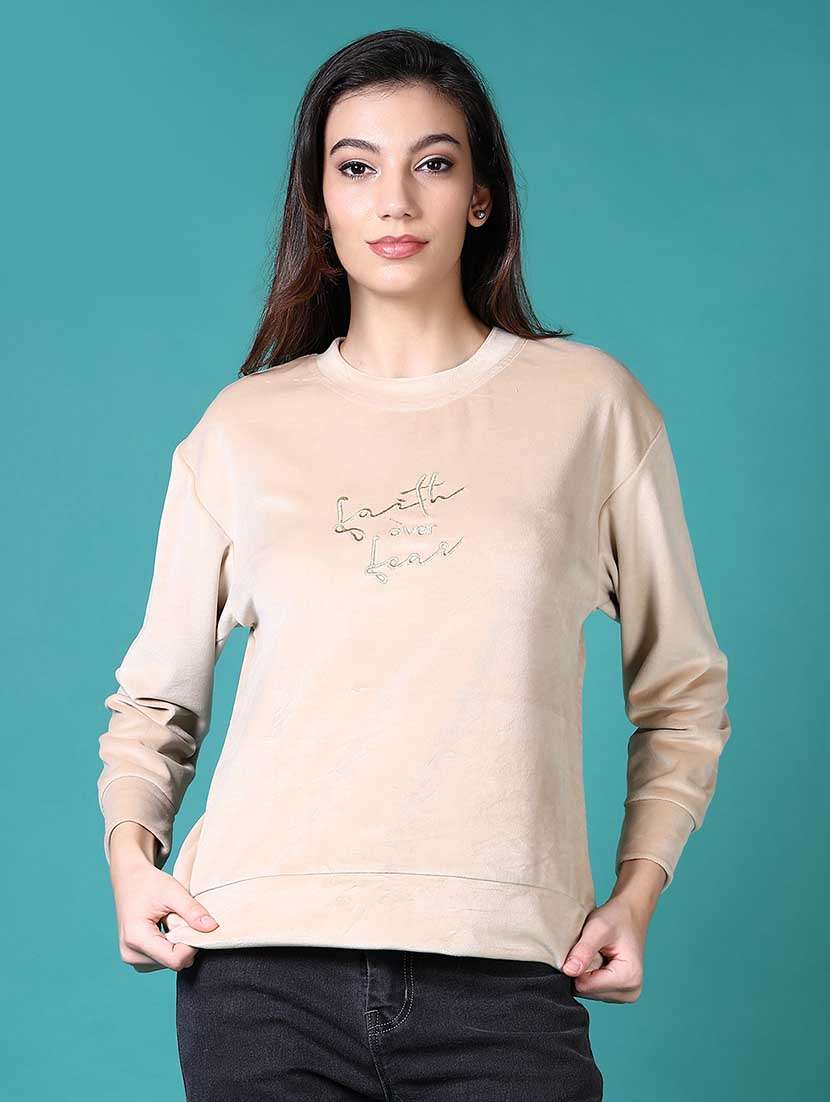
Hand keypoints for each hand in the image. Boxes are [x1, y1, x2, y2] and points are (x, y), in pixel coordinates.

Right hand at [108, 823, 219, 972]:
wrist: (129, 879)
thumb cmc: (149, 883)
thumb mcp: (173, 891)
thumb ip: (192, 910)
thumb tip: (212, 928)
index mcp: (136, 938)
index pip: (174, 959)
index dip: (191, 945)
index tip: (195, 925)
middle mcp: (130, 953)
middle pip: (172, 962)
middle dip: (184, 943)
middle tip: (179, 918)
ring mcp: (131, 958)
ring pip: (169, 963)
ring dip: (177, 944)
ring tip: (169, 921)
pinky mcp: (135, 957)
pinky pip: (162, 960)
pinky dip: (170, 946)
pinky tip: (165, 928)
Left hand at [560, 857, 665, 1002]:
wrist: (630, 914)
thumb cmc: (616, 918)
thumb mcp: (597, 928)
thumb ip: (583, 950)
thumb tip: (568, 971)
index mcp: (628, 979)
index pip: (585, 986)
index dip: (576, 967)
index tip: (582, 948)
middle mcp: (630, 993)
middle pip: (586, 991)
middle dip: (581, 970)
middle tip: (590, 948)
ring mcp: (626, 995)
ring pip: (588, 991)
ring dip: (585, 972)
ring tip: (596, 952)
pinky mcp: (619, 992)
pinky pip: (593, 989)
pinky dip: (590, 974)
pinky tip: (598, 959)